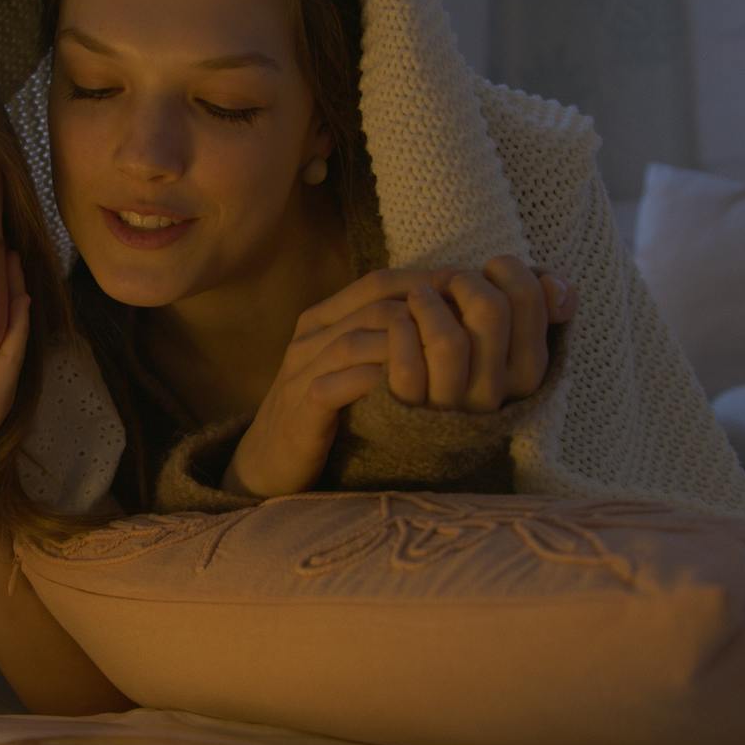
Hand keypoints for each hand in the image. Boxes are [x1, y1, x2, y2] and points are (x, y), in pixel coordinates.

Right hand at [222, 259, 573, 497]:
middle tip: (477, 323)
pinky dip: (381, 381)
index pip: (380, 282)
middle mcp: (311, 335)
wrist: (267, 463)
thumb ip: (385, 340)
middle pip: (376, 303)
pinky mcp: (301, 405)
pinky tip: (415, 391)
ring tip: (453, 356)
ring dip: (412, 342)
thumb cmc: (323, 415)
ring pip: (361, 336)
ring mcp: (303, 368)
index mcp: (324, 319)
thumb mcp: (352, 368)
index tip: (473, 293)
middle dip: (432, 308)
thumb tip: (447, 320)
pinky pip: (342, 382)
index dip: (430, 281)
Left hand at [398, 255, 576, 412]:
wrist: (417, 404)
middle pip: (490, 310)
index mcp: (528, 370)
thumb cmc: (467, 351)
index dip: (506, 268)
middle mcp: (496, 392)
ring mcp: (453, 405)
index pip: (529, 298)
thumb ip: (540, 301)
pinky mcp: (412, 409)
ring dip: (427, 302)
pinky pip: (408, 367)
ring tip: (419, 296)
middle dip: (465, 280)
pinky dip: (401, 331)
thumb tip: (556, 285)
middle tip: (449, 282)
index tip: (487, 270)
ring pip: (449, 341)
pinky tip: (400, 322)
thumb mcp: (511, 330)